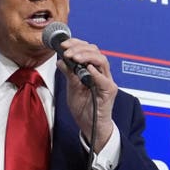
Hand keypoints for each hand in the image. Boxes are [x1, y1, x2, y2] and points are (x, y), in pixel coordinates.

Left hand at [56, 37, 116, 151]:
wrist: (89, 125)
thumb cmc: (83, 107)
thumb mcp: (71, 88)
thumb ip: (69, 74)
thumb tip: (61, 61)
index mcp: (92, 70)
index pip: (88, 50)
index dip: (76, 44)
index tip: (64, 44)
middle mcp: (101, 73)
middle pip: (95, 52)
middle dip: (80, 48)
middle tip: (67, 51)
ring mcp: (106, 81)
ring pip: (101, 61)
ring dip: (87, 56)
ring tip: (74, 57)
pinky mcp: (109, 91)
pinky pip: (104, 80)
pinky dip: (96, 73)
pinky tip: (87, 68)